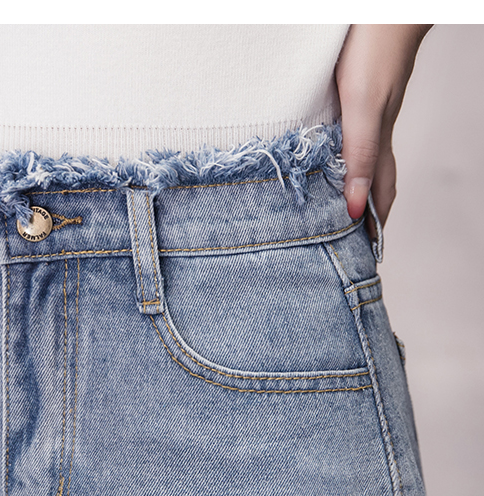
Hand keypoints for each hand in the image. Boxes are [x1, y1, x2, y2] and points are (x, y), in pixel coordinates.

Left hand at [336, 24, 431, 225]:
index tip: (368, 255)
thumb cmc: (374, 51)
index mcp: (376, 143)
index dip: (374, 225)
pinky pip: (349, 139)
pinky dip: (341, 159)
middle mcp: (373, 132)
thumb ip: (360, 155)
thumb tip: (355, 209)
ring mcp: (368, 114)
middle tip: (350, 240)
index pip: (378, 196)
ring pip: (360, 161)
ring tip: (338, 208)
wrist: (383, 7)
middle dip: (365, 213)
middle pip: (371, 182)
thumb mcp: (364, 109)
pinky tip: (329, 156)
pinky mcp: (357, 97)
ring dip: (352, 187)